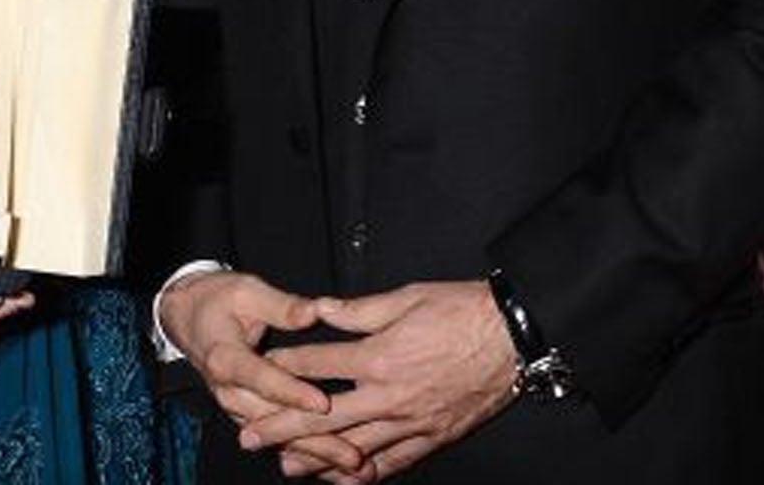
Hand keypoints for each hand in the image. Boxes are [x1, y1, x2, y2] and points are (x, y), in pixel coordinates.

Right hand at [160, 271, 371, 478]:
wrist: (185, 315)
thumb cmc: (217, 299)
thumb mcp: (247, 291)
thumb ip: (282, 306)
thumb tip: (315, 312)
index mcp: (225, 358)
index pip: (263, 380)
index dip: (293, 392)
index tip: (323, 403)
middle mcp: (227, 390)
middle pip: (273, 420)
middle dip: (314, 439)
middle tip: (352, 454)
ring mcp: (235, 405)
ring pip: (276, 436)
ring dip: (313, 451)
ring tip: (351, 463)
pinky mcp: (244, 412)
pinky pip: (273, 437)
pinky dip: (302, 450)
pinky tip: (332, 462)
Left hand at [246, 281, 514, 478]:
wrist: (512, 338)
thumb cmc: (461, 312)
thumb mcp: (406, 298)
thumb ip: (359, 310)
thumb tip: (320, 308)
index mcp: (380, 356)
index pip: (318, 364)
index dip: (284, 367)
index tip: (259, 371)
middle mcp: (390, 395)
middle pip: (324, 417)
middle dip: (283, 427)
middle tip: (250, 437)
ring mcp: (411, 421)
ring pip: (354, 447)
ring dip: (317, 458)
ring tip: (287, 466)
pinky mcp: (432, 437)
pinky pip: (393, 461)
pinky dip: (366, 472)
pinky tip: (346, 478)